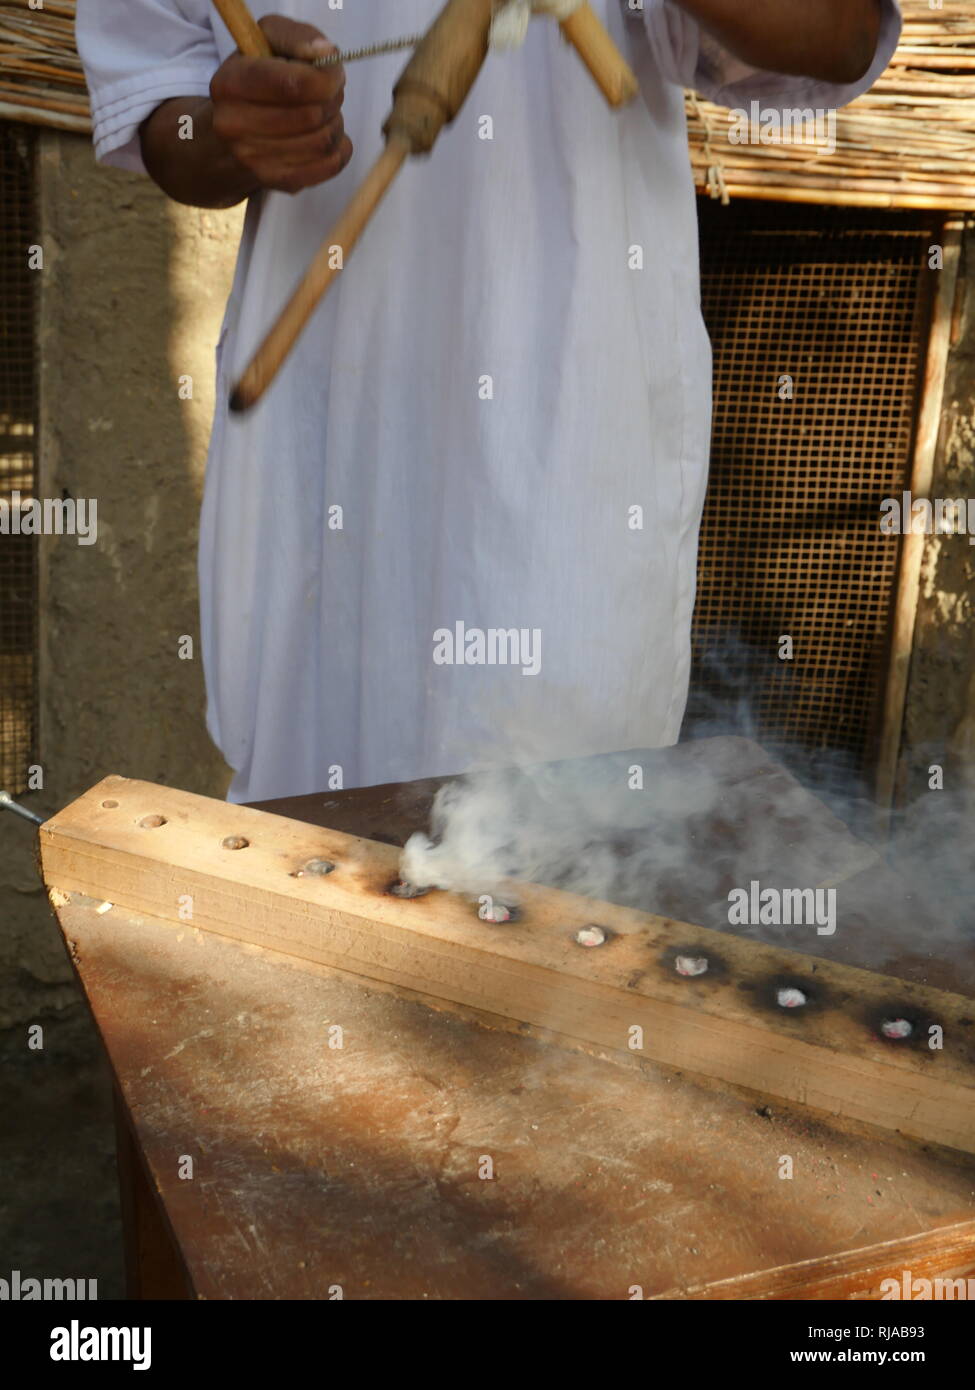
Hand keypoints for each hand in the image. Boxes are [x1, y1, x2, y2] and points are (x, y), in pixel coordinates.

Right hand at [209, 15, 352, 194]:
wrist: (231, 129)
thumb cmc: (258, 77)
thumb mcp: (268, 40)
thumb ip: (298, 37)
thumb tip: (326, 54)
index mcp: (230, 83)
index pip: (295, 85)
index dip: (327, 78)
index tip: (333, 73)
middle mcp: (234, 125)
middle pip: (313, 115)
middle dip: (332, 99)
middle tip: (327, 93)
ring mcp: (253, 159)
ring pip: (323, 141)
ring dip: (336, 123)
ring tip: (325, 114)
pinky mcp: (276, 181)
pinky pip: (329, 166)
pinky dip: (340, 149)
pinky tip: (329, 136)